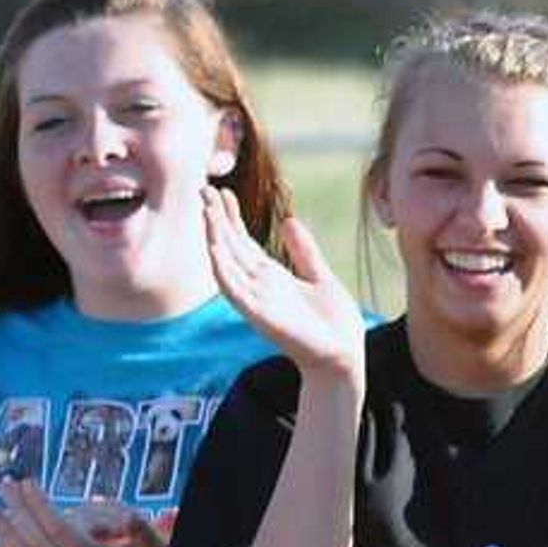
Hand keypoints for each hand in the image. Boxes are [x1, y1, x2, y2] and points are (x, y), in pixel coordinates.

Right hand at [207, 194, 362, 383]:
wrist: (343, 358)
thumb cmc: (333, 324)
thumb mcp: (320, 277)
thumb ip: (304, 252)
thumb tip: (289, 220)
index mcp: (272, 277)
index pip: (243, 241)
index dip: (231, 216)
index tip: (222, 191)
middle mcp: (259, 286)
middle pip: (230, 246)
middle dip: (217, 219)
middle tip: (203, 188)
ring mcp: (257, 300)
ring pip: (227, 263)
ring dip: (214, 238)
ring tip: (205, 210)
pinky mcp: (260, 315)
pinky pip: (235, 290)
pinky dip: (223, 269)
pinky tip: (214, 248)